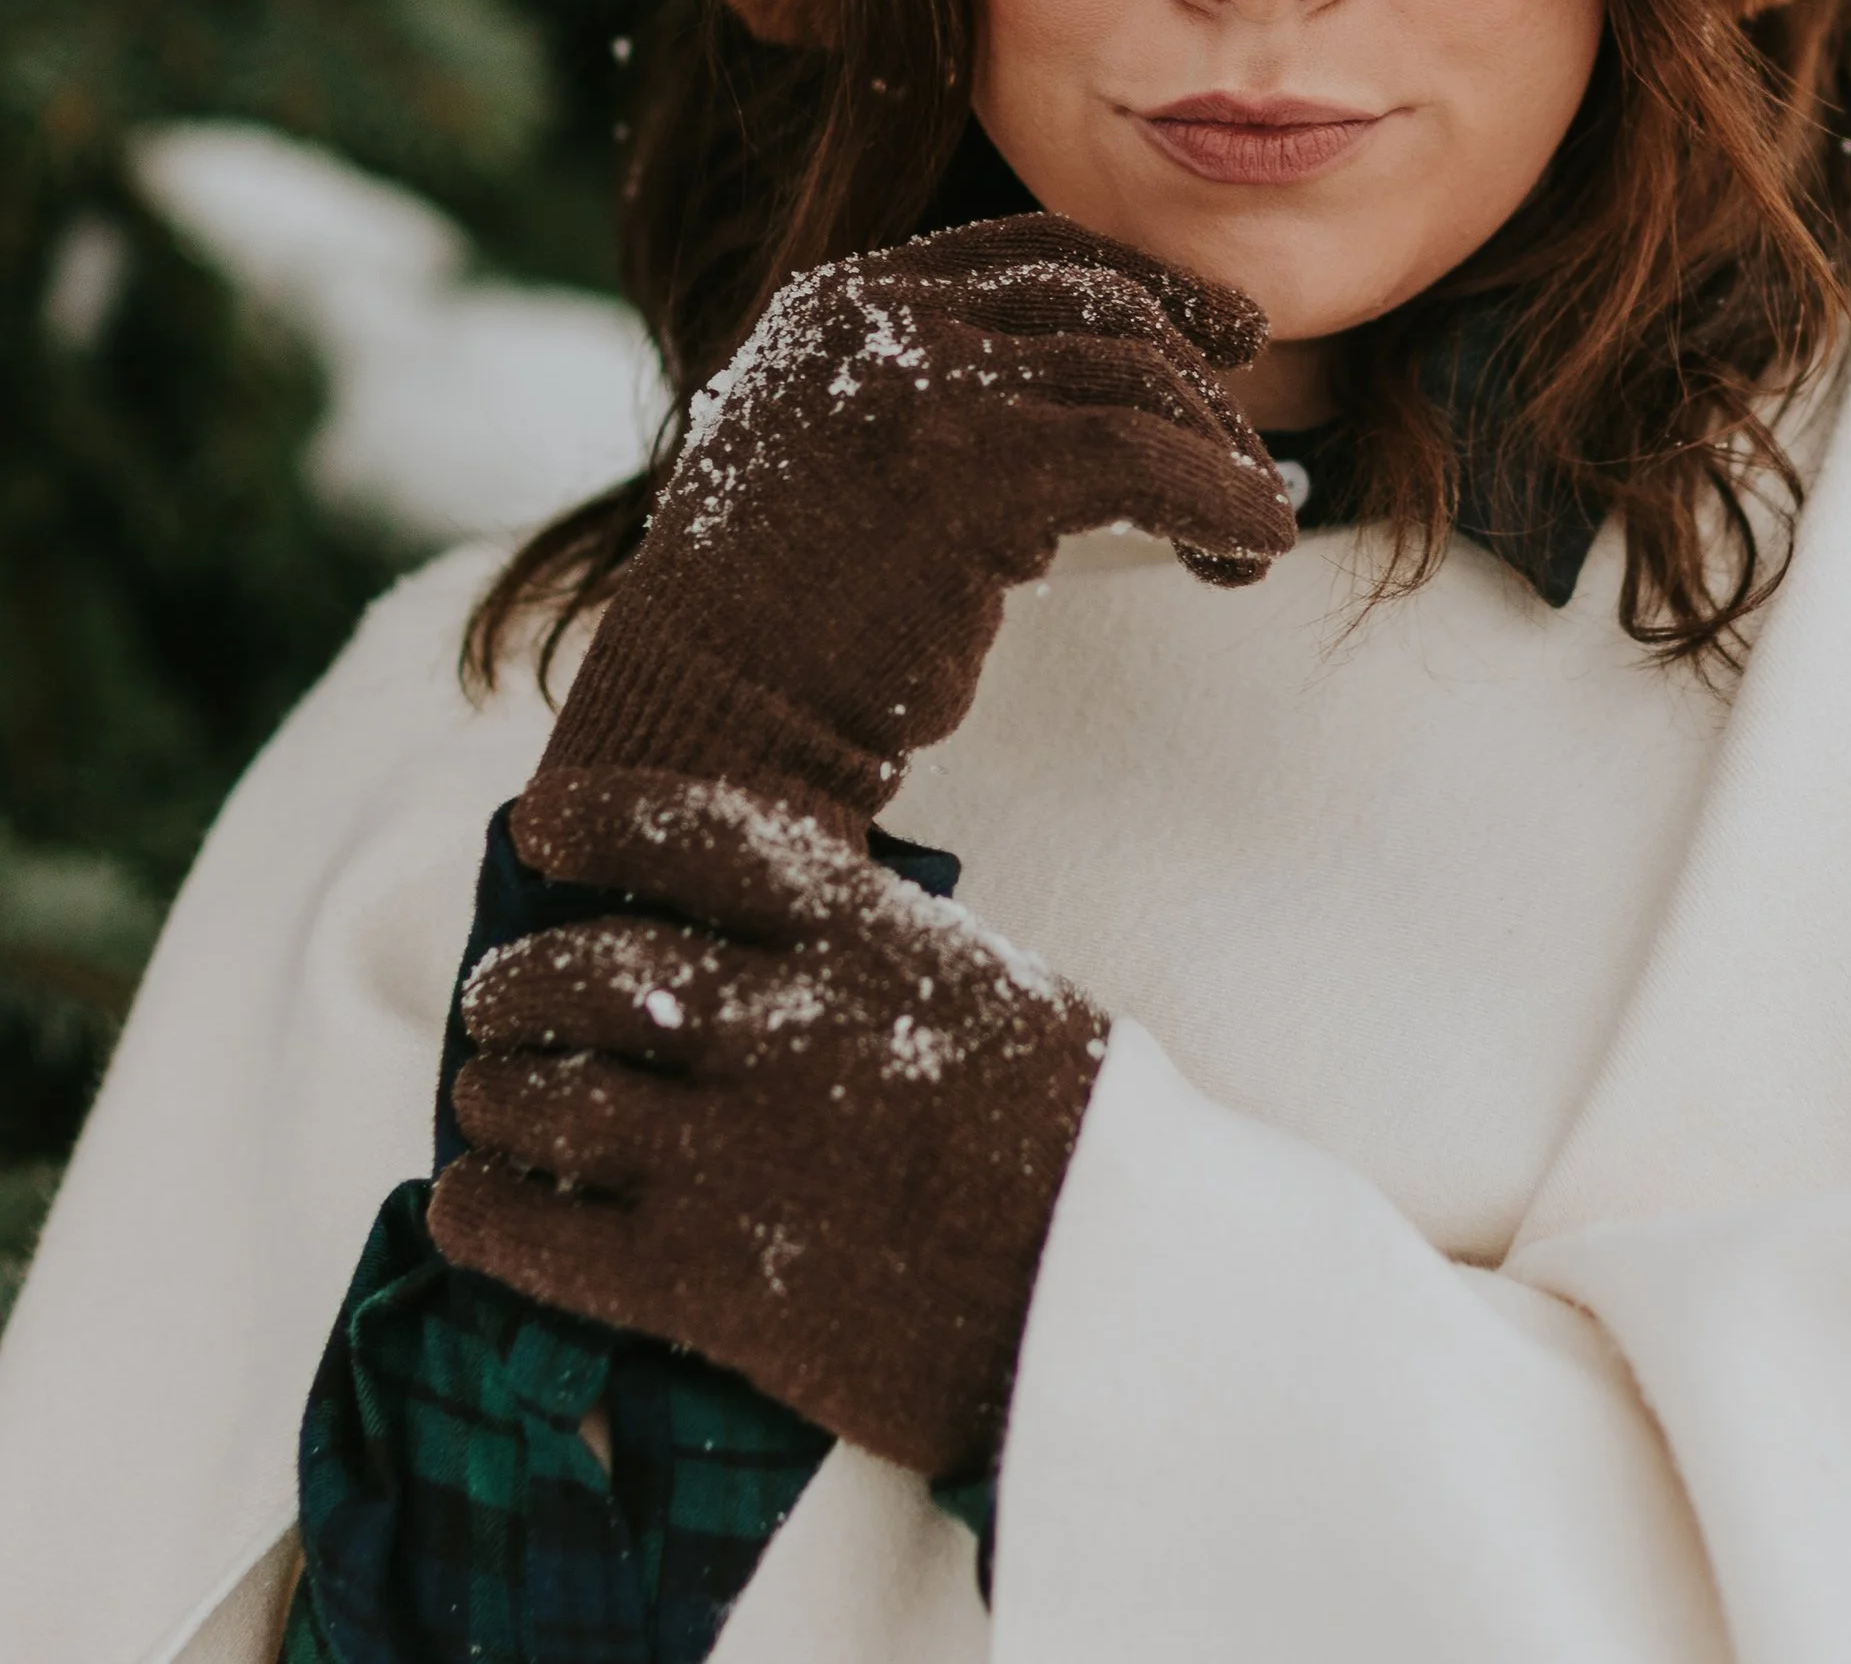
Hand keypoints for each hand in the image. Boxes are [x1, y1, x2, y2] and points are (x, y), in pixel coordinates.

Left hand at [430, 766, 1103, 1478]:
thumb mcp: (987, 989)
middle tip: (498, 1002)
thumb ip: (867, 954)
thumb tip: (762, 935)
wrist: (1110, 1302)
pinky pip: (545, 1237)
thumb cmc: (1071, 1143)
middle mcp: (783, 1026)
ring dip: (495, 1095)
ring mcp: (735, 1155)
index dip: (598, 820)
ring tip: (486, 1102)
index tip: (540, 824)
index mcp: (862, 936)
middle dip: (520, 984)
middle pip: (591, 971)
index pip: (692, 835)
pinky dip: (484, 1213)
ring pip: (550, 1098)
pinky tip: (468, 1206)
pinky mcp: (706, 1284)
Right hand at [532, 213, 1294, 828]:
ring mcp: (922, 381)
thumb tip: (1102, 410)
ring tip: (1249, 537)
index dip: (1147, 284)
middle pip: (1101, 307)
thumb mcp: (834, 468)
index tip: (1231, 332)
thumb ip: (931, 408)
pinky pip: (1146, 461)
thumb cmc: (770, 636)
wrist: (699, 724)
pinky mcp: (972, 469)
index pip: (1030, 251)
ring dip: (1220, 459)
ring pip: (1138, 379)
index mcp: (836, 305)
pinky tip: (1245, 551)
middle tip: (1252, 467)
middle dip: (1200, 385)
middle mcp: (877, 317)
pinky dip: (1220, 501)